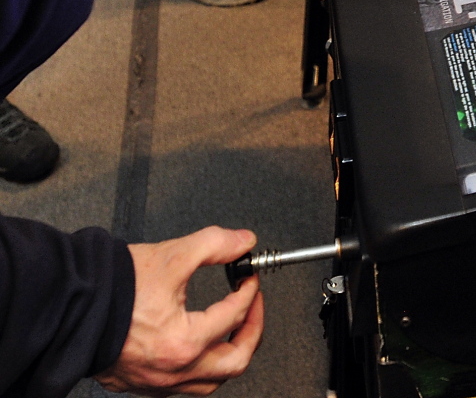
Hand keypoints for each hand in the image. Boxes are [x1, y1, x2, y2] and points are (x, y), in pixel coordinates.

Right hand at [96, 226, 263, 395]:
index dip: (249, 290)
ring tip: (236, 329)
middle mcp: (172, 370)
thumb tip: (243, 241)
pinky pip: (185, 386)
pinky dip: (203, 366)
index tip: (249, 278)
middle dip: (253, 330)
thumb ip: (215, 244)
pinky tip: (203, 347)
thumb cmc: (114, 286)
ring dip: (230, 353)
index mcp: (183, 341)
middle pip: (234, 362)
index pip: (235, 315)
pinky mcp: (141, 384)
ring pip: (211, 381)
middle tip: (255, 306)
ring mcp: (156, 382)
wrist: (72, 304)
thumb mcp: (174, 254)